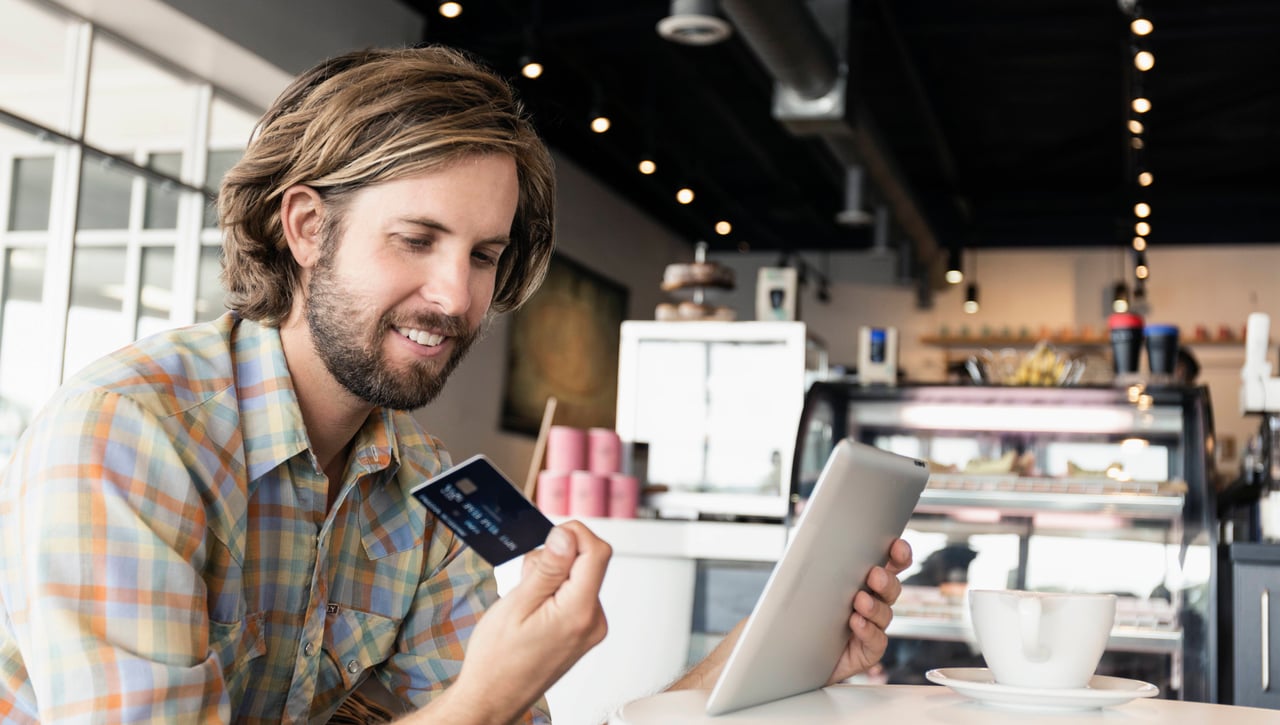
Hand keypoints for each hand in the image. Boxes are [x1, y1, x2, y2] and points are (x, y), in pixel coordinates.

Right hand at [436, 522, 610, 723]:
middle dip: (557, 557)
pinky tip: (533, 608)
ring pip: (579, 577)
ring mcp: (590, 628)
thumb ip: (547, 569)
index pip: (596, 552)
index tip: (548, 537)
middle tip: (526, 578)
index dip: (573, 534)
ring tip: (525, 599)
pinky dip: (555, 591)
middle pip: (589, 562)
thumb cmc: (497, 660)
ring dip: (552, 576)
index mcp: (579, 612)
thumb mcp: (517, 605)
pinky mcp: (582, 631)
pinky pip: (576, 595)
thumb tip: (566, 535)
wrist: (493, 698)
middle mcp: (593, 621)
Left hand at [667, 537, 914, 693]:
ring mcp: (869, 627)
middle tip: (873, 574)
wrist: (778, 649)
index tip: (898, 546)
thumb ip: (814, 560)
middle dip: (886, 580)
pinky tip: (856, 623)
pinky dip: (869, 631)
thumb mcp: (799, 581)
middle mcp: (869, 602)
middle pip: (891, 588)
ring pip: (886, 614)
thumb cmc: (791, 610)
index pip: (887, 564)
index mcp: (857, 580)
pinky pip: (877, 642)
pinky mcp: (864, 652)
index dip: (898, 554)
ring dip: (875, 606)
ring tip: (859, 601)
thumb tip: (812, 532)